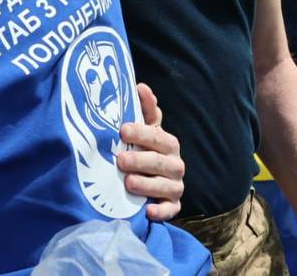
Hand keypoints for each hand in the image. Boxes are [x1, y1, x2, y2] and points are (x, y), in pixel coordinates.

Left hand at [117, 83, 184, 220]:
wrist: (150, 183)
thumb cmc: (144, 151)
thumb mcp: (145, 131)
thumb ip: (145, 111)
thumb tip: (140, 86)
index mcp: (167, 143)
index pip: (158, 136)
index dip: (142, 132)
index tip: (122, 130)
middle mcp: (175, 164)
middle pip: (161, 162)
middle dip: (141, 160)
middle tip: (121, 160)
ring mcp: (175, 186)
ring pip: (166, 186)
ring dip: (148, 184)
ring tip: (128, 183)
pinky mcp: (173, 206)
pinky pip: (170, 210)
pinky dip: (160, 211)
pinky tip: (147, 211)